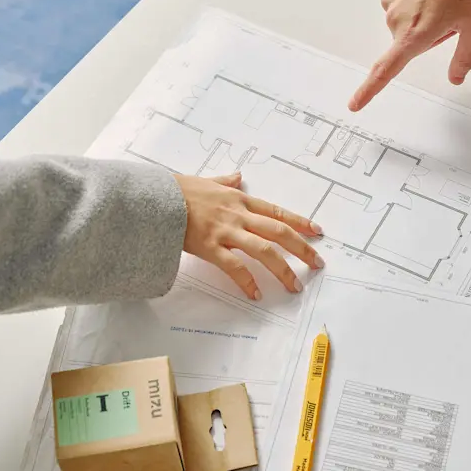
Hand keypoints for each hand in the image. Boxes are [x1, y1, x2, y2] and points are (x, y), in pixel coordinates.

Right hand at [174, 173, 323, 299]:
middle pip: (279, 232)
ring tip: (295, 285)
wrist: (153, 198)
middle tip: (317, 262)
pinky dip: (247, 281)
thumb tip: (237, 176)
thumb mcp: (207, 181)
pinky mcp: (210, 247)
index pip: (277, 212)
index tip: (317, 232)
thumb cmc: (177, 190)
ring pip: (264, 250)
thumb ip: (225, 182)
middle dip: (301, 248)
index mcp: (240, 200)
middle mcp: (238, 215)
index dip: (300, 222)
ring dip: (282, 269)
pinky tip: (256, 293)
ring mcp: (226, 231)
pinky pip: (235, 267)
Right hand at [348, 0, 470, 111]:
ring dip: (419, 13)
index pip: (385, 71)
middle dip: (425, 34)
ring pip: (402, 19)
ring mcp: (389, 0)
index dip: (369, 90)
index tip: (354, 103)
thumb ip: (465, 58)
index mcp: (414, 36)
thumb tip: (456, 77)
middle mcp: (396, 20)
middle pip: (406, 41)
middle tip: (447, 15)